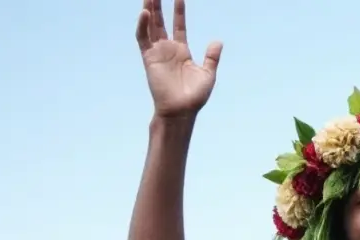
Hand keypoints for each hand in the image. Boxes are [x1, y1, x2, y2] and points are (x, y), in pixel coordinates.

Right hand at [136, 0, 221, 117]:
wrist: (181, 110)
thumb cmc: (194, 96)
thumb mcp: (208, 74)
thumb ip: (211, 57)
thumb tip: (218, 42)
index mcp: (182, 51)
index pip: (179, 25)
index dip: (179, 11)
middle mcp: (168, 49)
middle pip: (161, 21)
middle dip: (158, 5)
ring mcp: (157, 52)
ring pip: (150, 26)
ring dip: (148, 10)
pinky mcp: (148, 57)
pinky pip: (142, 38)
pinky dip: (142, 25)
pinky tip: (145, 13)